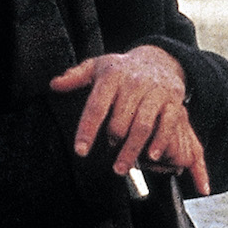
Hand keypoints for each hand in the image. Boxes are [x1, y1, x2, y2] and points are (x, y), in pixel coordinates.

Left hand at [50, 45, 210, 194]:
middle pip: (120, 121)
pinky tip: (151, 157)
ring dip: (131, 151)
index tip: (81, 151)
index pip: (96, 106)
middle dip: (112, 140)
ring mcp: (155, 93)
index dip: (87, 130)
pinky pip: (167, 125)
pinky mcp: (173, 101)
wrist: (159, 59)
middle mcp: (134, 83)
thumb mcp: (97, 66)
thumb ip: (75, 76)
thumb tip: (54, 85)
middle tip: (108, 151)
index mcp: (112, 76)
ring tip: (121, 168)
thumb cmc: (122, 69)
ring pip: (142, 126)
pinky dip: (159, 142)